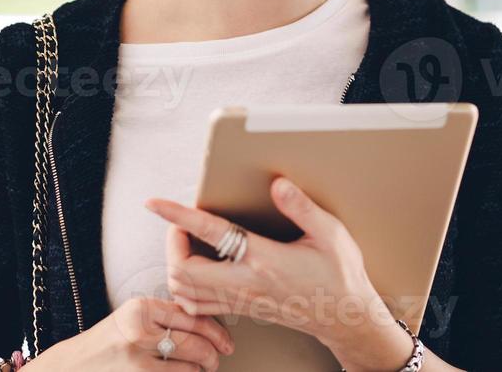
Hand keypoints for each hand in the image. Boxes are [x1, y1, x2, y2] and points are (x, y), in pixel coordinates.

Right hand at [24, 295, 232, 371]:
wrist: (72, 366)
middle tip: (219, 358)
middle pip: (193, 343)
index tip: (226, 340)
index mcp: (141, 308)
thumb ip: (165, 315)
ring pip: (186, 366)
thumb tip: (208, 324)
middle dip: (213, 354)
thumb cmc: (108, 341)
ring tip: (202, 368)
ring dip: (200, 370)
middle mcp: (138, 331)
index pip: (191, 316)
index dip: (216, 330)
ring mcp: (135, 360)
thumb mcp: (133, 317)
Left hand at [145, 176, 404, 361]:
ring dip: (176, 264)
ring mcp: (242, 300)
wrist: (344, 317)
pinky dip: (186, 287)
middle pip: (183, 270)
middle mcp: (246, 283)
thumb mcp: (329, 233)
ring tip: (185, 242)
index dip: (178, 215)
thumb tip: (278, 185)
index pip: (210, 232)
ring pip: (185, 291)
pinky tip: (196, 271)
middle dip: (172, 242)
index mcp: (265, 260)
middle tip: (180, 223)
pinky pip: (198, 305)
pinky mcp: (242, 309)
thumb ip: (301, 207)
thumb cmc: (339, 275)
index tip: (156, 203)